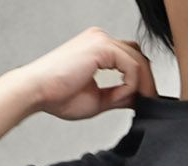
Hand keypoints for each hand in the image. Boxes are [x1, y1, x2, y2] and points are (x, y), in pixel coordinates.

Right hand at [23, 25, 157, 119]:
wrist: (38, 91)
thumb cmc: (58, 95)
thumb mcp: (98, 99)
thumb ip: (118, 96)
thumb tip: (136, 99)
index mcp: (98, 48)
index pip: (130, 58)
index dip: (141, 81)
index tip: (144, 102)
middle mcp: (100, 39)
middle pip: (138, 56)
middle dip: (147, 82)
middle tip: (150, 104)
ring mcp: (101, 40)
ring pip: (138, 60)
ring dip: (141, 86)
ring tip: (136, 104)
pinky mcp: (102, 46)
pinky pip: (131, 67)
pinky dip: (130, 85)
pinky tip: (119, 97)